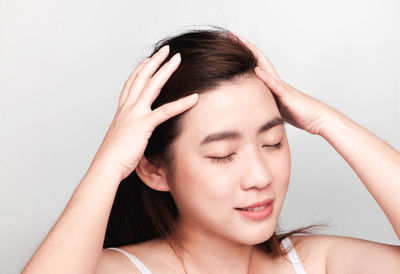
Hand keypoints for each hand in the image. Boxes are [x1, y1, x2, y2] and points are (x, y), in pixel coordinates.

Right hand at [91, 45, 197, 179]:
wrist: (106, 167)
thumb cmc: (114, 157)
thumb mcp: (122, 138)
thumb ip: (130, 130)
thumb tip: (136, 132)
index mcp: (122, 110)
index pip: (131, 84)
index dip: (140, 70)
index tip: (148, 60)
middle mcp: (127, 108)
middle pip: (142, 78)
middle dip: (155, 62)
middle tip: (166, 50)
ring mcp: (134, 114)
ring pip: (151, 86)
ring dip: (166, 70)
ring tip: (177, 59)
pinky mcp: (143, 125)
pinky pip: (165, 111)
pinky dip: (181, 103)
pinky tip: (194, 97)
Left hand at [237, 35, 336, 135]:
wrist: (317, 118)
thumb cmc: (299, 114)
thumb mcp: (275, 108)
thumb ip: (265, 104)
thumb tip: (250, 108)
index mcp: (271, 85)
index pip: (254, 66)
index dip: (243, 55)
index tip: (230, 44)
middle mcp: (275, 82)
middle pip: (258, 59)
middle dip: (244, 47)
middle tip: (230, 34)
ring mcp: (281, 87)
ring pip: (264, 67)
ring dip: (252, 54)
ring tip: (239, 42)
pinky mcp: (286, 96)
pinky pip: (275, 85)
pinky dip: (265, 77)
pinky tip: (255, 69)